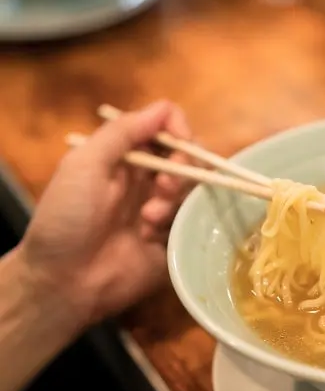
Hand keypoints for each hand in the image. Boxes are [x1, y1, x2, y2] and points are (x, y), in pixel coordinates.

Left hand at [18, 101, 192, 325]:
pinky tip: (150, 236)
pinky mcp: (174, 237)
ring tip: (149, 218)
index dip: (180, 130)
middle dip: (183, 166)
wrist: (64, 281)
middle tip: (165, 185)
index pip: (167, 127)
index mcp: (126, 155)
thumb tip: (163, 108)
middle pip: (189, 155)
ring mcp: (163, 208)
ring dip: (175, 197)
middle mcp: (148, 177)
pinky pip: (193, 220)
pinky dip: (175, 223)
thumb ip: (122, 132)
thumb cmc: (67, 218)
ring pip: (194, 187)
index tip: (179, 144)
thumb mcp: (84, 164)